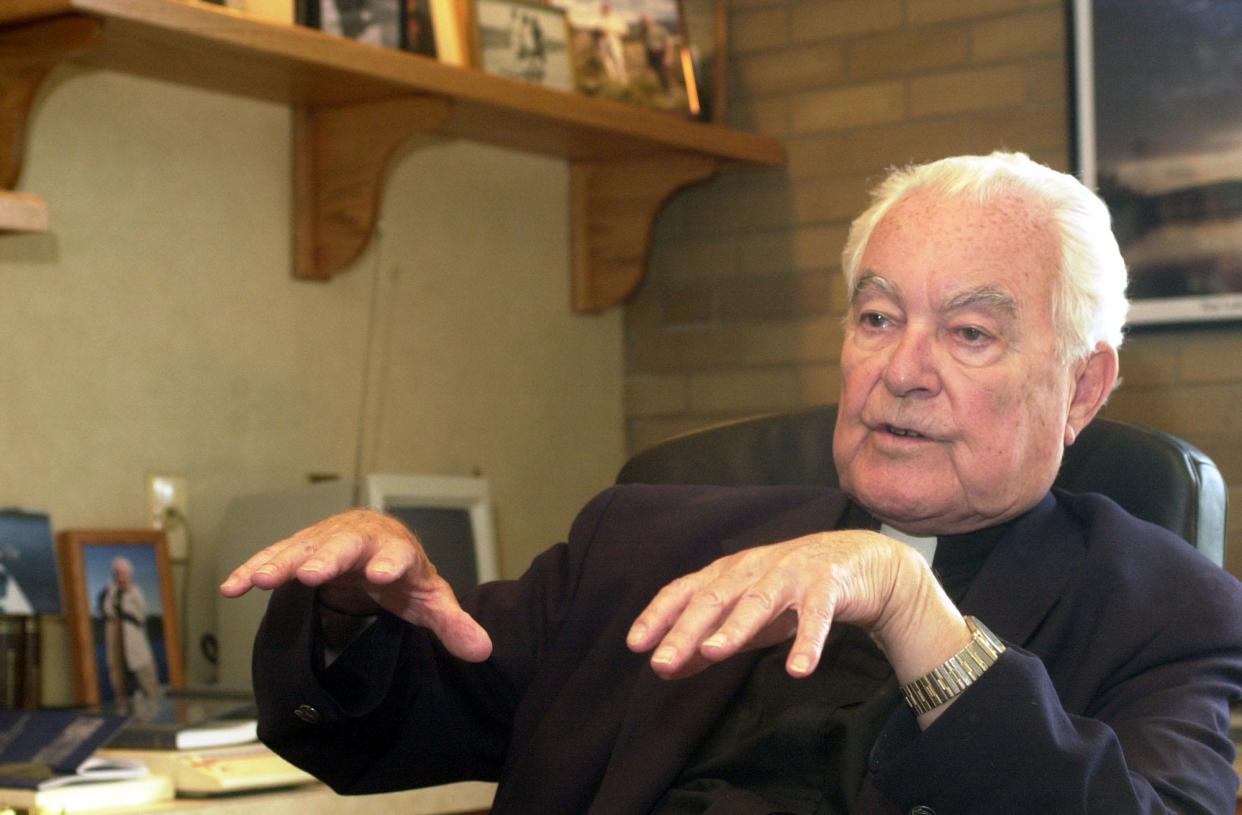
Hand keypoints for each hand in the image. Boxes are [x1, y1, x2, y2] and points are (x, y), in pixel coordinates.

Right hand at [219, 509, 491, 661]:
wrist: (380, 548)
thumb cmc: (406, 576)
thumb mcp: (431, 601)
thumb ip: (453, 624)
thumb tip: (483, 651)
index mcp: (399, 551)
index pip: (399, 555)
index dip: (392, 564)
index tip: (382, 574)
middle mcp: (362, 539)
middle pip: (344, 545)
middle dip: (327, 558)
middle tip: (310, 574)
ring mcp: (328, 540)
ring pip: (304, 547)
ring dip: (281, 563)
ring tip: (259, 580)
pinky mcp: (301, 548)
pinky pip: (275, 557)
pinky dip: (254, 568)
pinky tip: (233, 586)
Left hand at [625, 529, 968, 687]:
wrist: (859, 562)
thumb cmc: (790, 592)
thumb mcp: (744, 616)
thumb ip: (705, 641)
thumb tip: (663, 669)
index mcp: (727, 574)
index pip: (684, 592)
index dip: (658, 616)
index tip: (635, 646)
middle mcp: (752, 569)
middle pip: (713, 598)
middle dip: (686, 630)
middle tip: (662, 661)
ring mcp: (789, 575)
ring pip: (758, 601)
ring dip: (735, 627)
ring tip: (714, 652)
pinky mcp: (827, 585)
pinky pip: (816, 616)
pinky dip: (808, 642)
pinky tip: (798, 670)